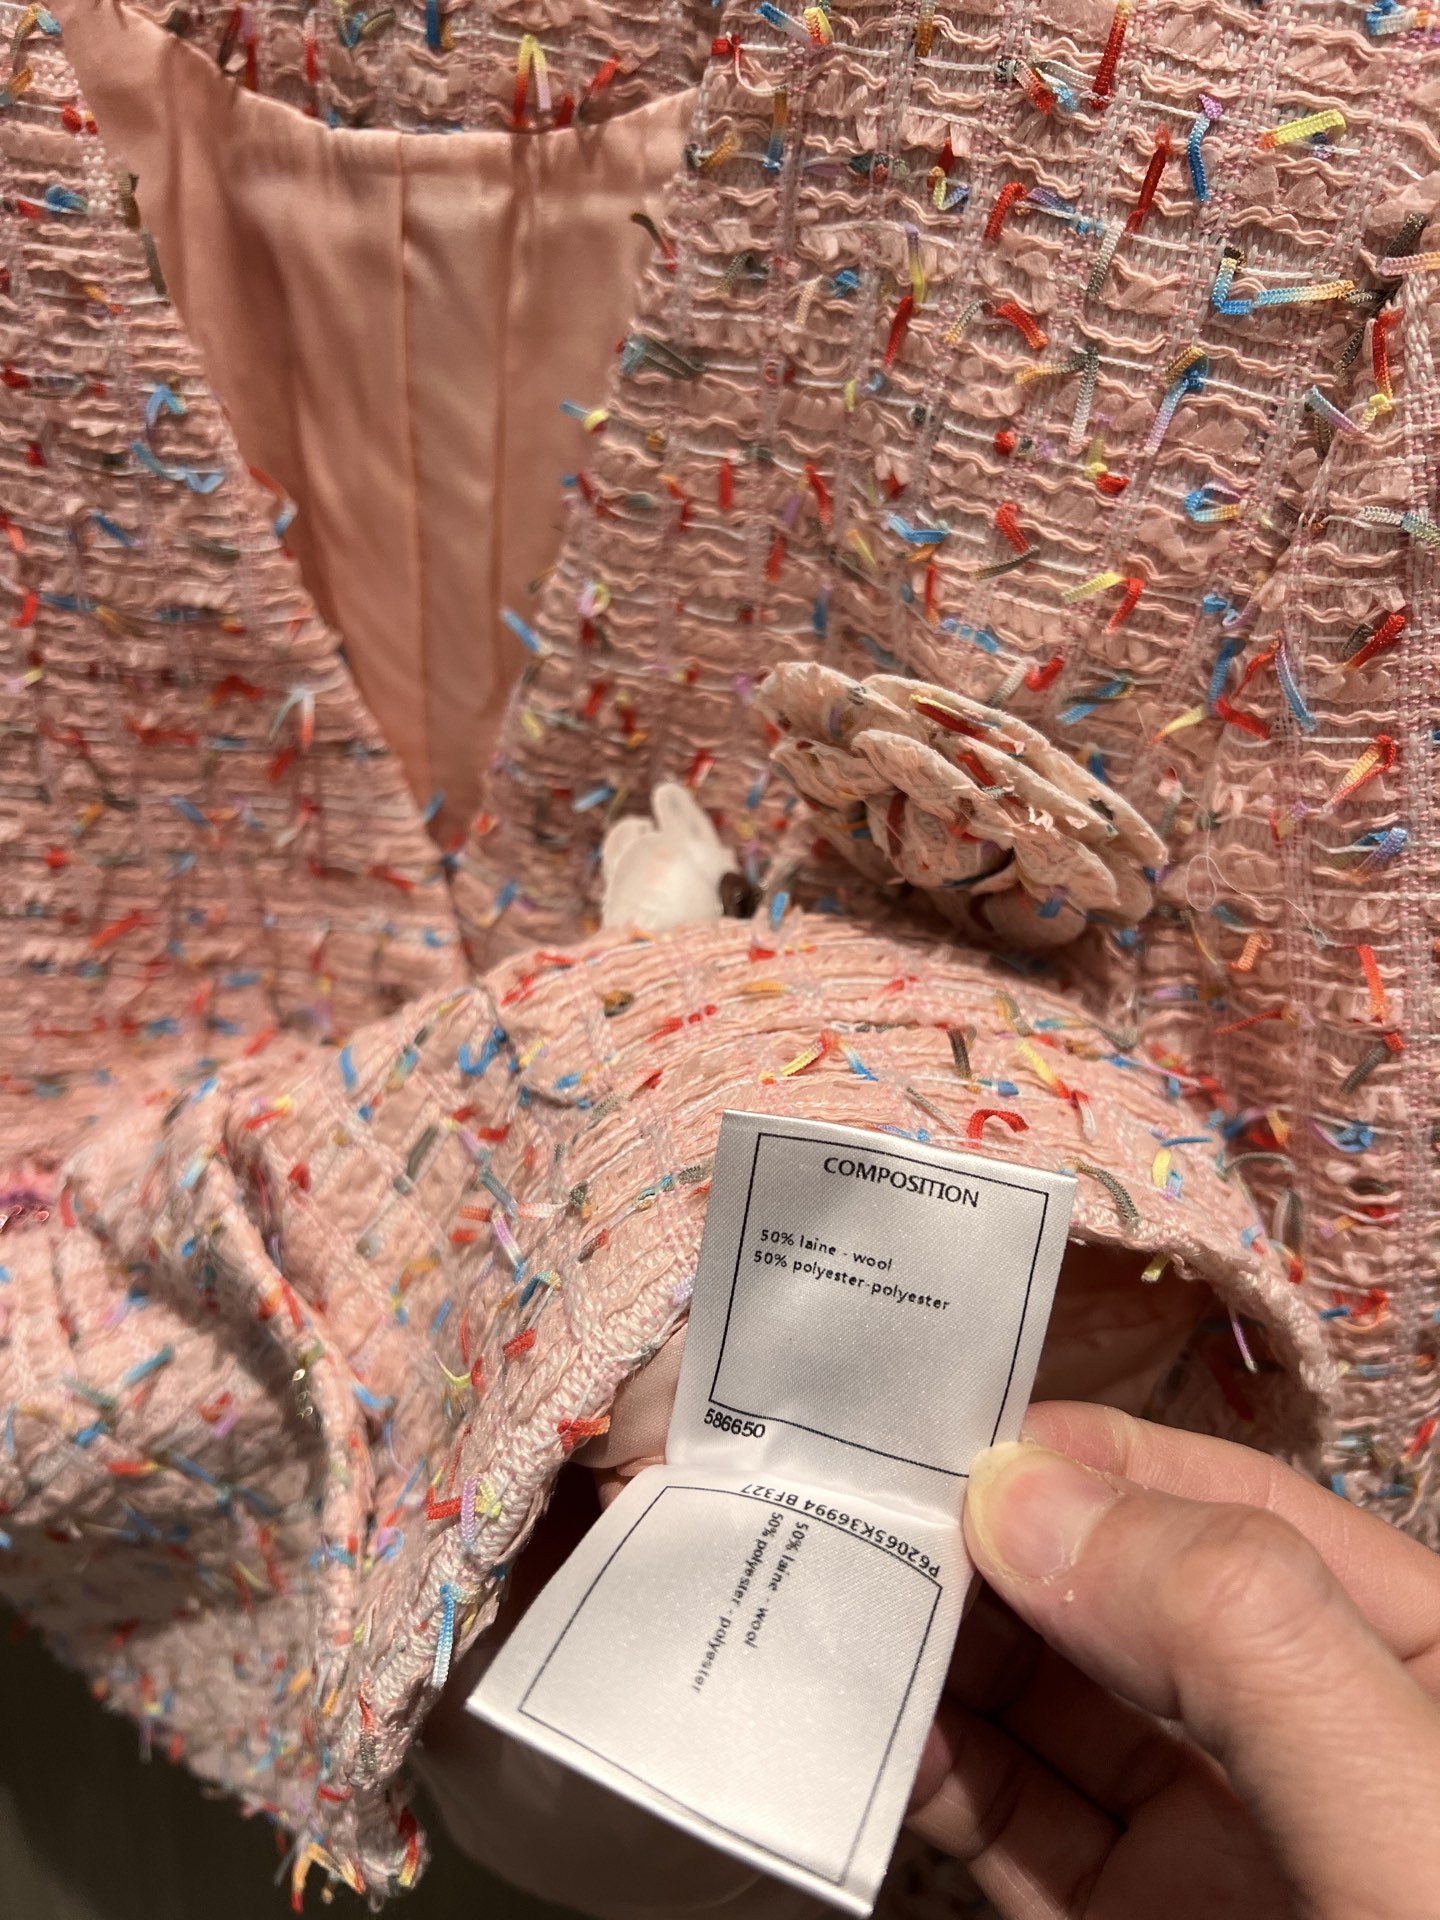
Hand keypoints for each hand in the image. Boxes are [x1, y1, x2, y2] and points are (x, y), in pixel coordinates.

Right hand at [908, 1402, 1439, 1919]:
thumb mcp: (1398, 1803)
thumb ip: (1231, 1630)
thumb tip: (1025, 1494)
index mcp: (1415, 1665)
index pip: (1245, 1514)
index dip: (1103, 1461)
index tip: (970, 1440)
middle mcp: (1306, 1736)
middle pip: (1127, 1598)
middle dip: (1000, 1545)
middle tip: (870, 1506)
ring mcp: (1221, 1845)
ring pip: (1054, 1709)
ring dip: (947, 1649)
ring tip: (847, 1592)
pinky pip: (1017, 1828)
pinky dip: (937, 1773)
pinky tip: (878, 1726)